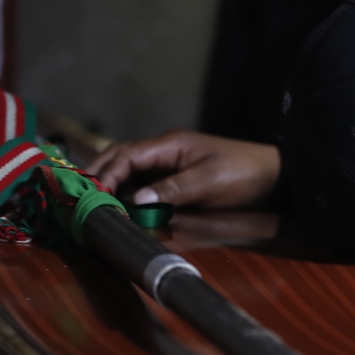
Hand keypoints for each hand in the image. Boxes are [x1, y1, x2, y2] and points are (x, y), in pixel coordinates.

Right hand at [88, 130, 281, 208]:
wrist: (275, 177)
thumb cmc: (245, 173)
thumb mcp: (210, 181)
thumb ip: (174, 189)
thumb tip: (138, 200)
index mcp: (170, 145)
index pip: (126, 155)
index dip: (106, 174)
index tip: (93, 195)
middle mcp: (165, 152)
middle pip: (120, 159)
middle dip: (99, 176)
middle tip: (79, 199)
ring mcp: (170, 165)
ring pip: (129, 172)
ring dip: (111, 186)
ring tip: (93, 205)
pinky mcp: (176, 180)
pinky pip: (144, 184)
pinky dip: (128, 194)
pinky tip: (120, 209)